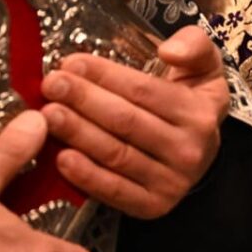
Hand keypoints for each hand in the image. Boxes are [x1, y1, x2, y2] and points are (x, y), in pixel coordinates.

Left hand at [40, 26, 227, 219]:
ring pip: (117, 154)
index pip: (144, 91)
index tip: (72, 63)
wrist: (201, 151)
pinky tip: (61, 157)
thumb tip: (169, 51)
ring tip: (46, 115)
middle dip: (83, 100)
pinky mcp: (154, 206)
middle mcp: (190, 150)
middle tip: (51, 85)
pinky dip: (86, 176)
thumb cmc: (191, 103)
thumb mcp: (204, 67)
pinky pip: (115, 191)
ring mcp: (173, 182)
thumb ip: (194, 45)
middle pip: (126, 121)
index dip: (105, 75)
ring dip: (77, 133)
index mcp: (200, 112)